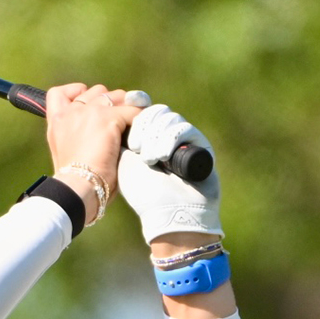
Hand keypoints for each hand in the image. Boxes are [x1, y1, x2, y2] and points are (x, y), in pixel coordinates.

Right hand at [44, 83, 143, 218]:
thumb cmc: (75, 181)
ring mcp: (89, 113)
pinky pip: (132, 110)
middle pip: (96, 91)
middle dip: (110, 102)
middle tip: (119, 120)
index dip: (76, 91)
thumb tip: (95, 135)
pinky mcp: (108, 119)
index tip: (88, 101)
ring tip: (132, 125)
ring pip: (117, 96)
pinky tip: (141, 132)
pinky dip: (139, 118)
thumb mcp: (65, 154)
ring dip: (126, 108)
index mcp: (57, 123)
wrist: (78, 188)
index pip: (59, 93)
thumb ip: (74, 137)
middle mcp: (71, 112)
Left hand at [119, 103, 222, 242]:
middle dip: (143, 124)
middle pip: (155, 111)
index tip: (127, 104)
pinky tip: (162, 156)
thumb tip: (118, 110)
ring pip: (168, 117)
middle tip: (136, 146)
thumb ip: (121, 135)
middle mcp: (166, 137)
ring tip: (149, 158)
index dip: (136, 104)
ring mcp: (184, 140)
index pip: (142, 111)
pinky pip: (184, 128)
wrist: (169, 214)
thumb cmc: (144, 192)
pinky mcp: (201, 145)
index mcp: (146, 139)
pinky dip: (170, 138)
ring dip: (155, 135)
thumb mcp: (125, 161)